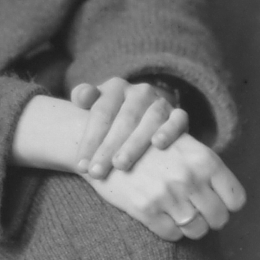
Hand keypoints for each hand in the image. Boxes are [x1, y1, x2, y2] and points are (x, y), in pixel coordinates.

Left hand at [69, 76, 187, 176]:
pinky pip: (177, 120)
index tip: (80, 165)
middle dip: (107, 148)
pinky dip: (168, 131)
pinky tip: (157, 144)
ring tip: (120, 165)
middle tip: (97, 172)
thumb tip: (81, 97)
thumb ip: (83, 96)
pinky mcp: (178, 114)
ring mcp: (161, 102)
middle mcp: (139, 91)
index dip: (89, 140)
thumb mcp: (94, 104)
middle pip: (123, 121)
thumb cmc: (111, 115)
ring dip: (134, 145)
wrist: (144, 114)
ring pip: (148, 122)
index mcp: (115, 87)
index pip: (101, 114)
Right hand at [84, 132, 245, 241]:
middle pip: (219, 218)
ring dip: (189, 226)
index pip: (236, 200)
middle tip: (194, 210)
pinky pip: (173, 235)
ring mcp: (167, 195)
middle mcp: (189, 177)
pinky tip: (159, 214)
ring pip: (197, 230)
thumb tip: (228, 200)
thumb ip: (205, 166)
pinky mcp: (146, 209)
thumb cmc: (145, 145)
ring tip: (177, 213)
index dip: (227, 204)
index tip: (214, 202)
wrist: (100, 145)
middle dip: (209, 218)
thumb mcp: (180, 142)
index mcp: (204, 159)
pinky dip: (169, 230)